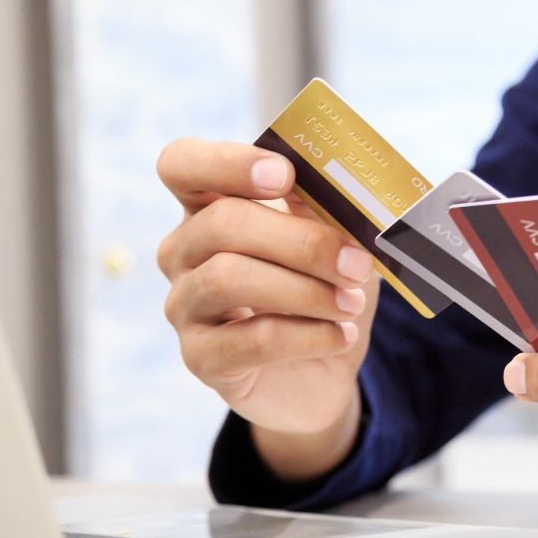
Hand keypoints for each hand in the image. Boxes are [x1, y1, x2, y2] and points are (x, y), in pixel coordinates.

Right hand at [156, 138, 378, 479]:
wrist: (321, 374)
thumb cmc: (321, 294)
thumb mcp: (334, 244)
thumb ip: (324, 211)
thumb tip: (332, 187)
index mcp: (208, 205)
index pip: (182, 164)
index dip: (226, 163)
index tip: (284, 176)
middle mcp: (182, 251)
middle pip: (222, 223)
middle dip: (299, 242)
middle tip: (355, 263)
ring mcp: (184, 305)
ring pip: (228, 279)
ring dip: (306, 290)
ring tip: (351, 303)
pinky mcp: (200, 358)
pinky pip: (251, 338)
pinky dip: (308, 335)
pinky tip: (342, 335)